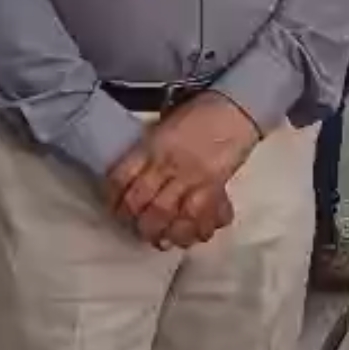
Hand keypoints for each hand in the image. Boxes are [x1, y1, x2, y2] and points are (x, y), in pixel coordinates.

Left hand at [104, 93, 259, 249]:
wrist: (234, 108)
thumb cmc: (195, 114)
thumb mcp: (162, 128)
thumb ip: (147, 153)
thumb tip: (134, 182)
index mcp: (153, 146)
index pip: (123, 178)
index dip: (114, 199)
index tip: (116, 210)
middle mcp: (171, 164)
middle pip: (149, 204)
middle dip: (142, 225)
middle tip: (140, 232)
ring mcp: (196, 177)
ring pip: (175, 216)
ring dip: (167, 233)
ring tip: (163, 241)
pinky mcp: (218, 186)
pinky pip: (205, 216)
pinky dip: (198, 230)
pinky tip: (193, 236)